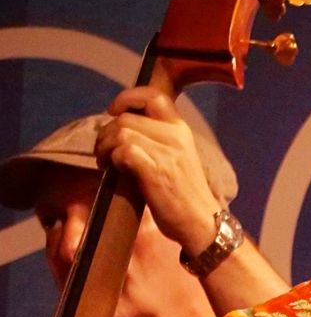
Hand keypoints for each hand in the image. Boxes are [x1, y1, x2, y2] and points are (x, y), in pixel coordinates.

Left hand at [96, 87, 221, 255]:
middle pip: (126, 117)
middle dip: (106, 133)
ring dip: (105, 147)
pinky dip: (112, 159)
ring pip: (121, 132)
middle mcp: (175, 135)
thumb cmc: (184, 193)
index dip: (127, 98)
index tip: (113, 111)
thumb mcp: (176, 157)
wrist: (201, 221)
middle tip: (104, 152)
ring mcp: (167, 152)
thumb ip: (155, 139)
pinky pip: (123, 151)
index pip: (153, 95)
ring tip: (106, 163)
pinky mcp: (156, 170)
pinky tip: (116, 171)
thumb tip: (120, 129)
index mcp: (181, 129)